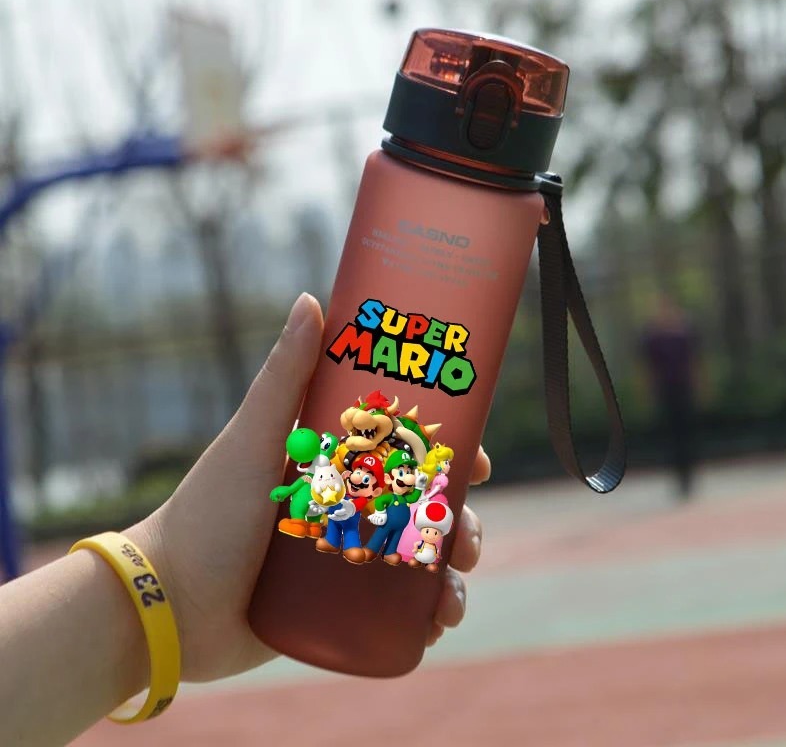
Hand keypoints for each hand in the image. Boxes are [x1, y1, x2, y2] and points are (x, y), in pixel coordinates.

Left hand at [125, 293, 487, 680]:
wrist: (168, 607)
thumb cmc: (208, 514)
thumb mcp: (254, 440)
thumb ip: (285, 375)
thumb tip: (309, 300)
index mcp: (332, 462)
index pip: (404, 449)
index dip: (447, 453)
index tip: (478, 462)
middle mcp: (343, 505)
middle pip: (421, 506)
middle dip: (457, 522)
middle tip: (467, 543)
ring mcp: (342, 557)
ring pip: (417, 559)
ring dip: (449, 575)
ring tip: (452, 598)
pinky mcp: (337, 607)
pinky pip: (396, 609)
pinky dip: (425, 614)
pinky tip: (436, 624)